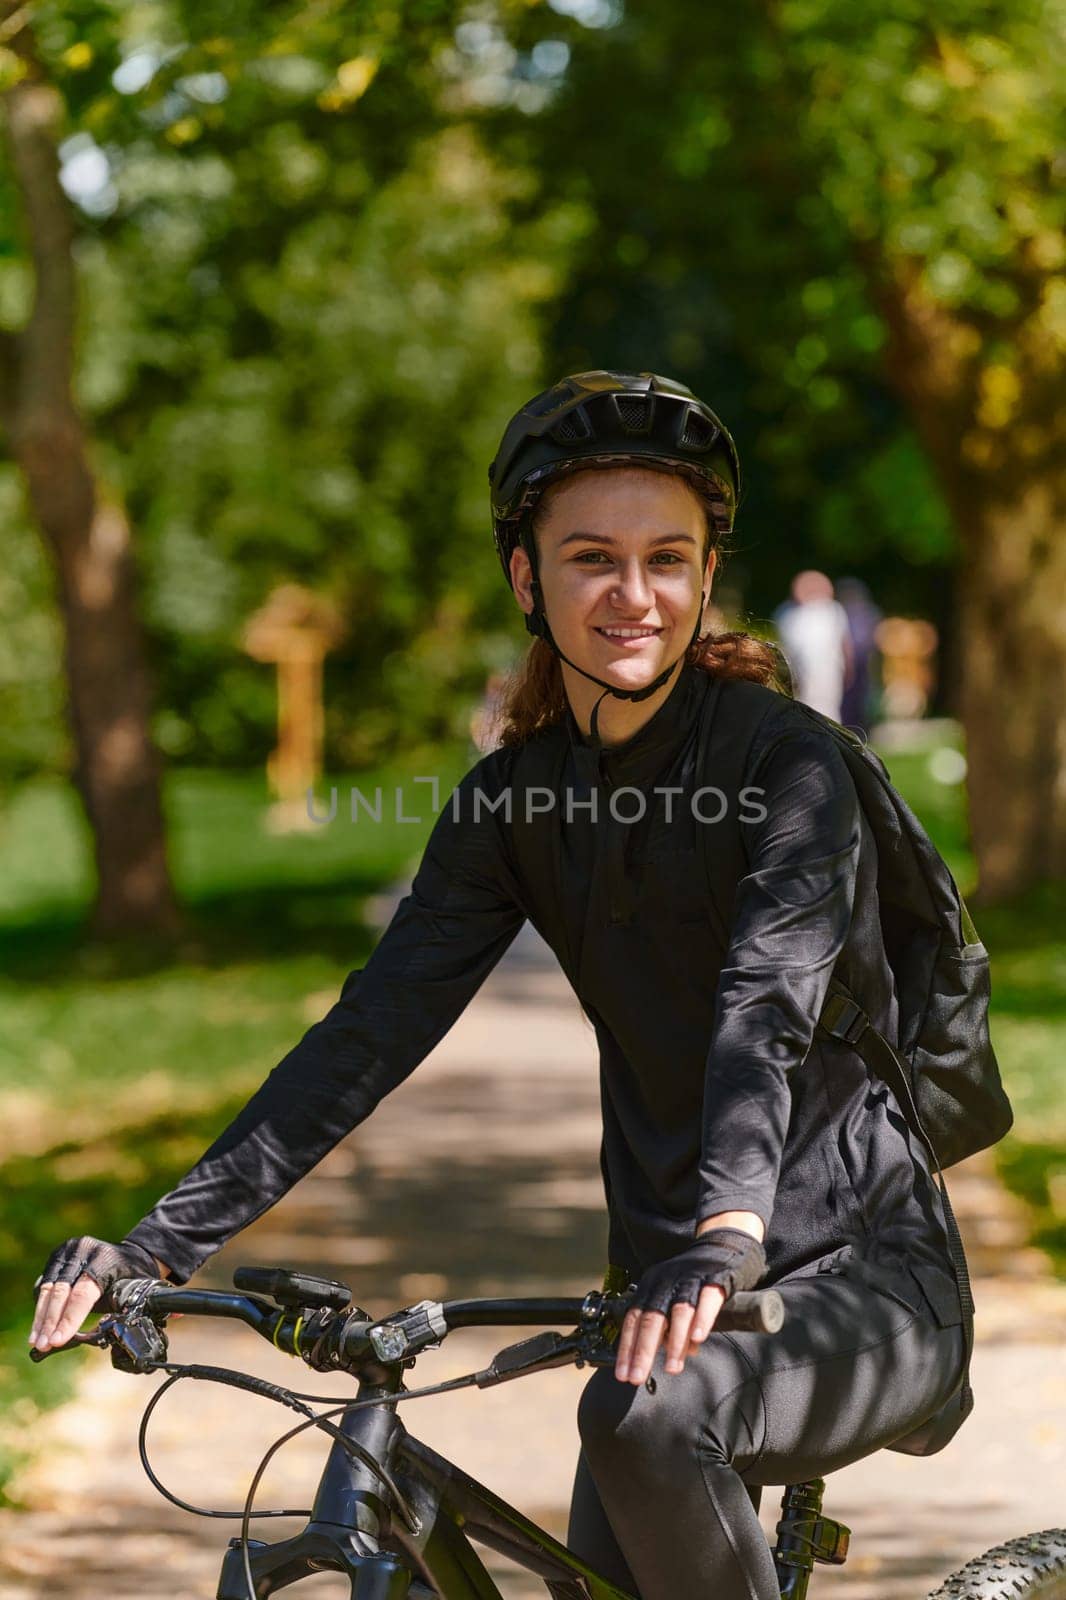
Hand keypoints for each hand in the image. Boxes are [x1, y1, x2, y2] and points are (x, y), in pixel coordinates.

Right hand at [30, 1237, 163, 1352]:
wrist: (129, 1252)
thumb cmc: (135, 1274)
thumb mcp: (141, 1286)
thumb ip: (142, 1304)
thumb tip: (176, 1317)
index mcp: (105, 1259)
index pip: (83, 1293)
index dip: (70, 1319)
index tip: (58, 1341)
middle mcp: (83, 1250)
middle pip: (61, 1292)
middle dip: (50, 1322)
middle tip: (44, 1346)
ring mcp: (67, 1251)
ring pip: (48, 1289)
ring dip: (41, 1319)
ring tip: (36, 1343)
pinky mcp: (57, 1257)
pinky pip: (44, 1285)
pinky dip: (40, 1308)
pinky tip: (38, 1329)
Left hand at [613, 1227, 765, 1386]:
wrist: (723, 1246)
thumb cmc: (694, 1281)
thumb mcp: (675, 1301)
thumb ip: (673, 1330)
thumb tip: (677, 1357)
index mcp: (651, 1287)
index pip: (633, 1319)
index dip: (627, 1348)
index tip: (623, 1374)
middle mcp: (666, 1281)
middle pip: (651, 1318)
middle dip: (642, 1350)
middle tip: (637, 1376)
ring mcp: (690, 1279)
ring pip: (678, 1312)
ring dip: (674, 1342)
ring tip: (672, 1368)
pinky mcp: (714, 1278)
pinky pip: (706, 1301)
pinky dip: (701, 1320)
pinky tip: (698, 1340)